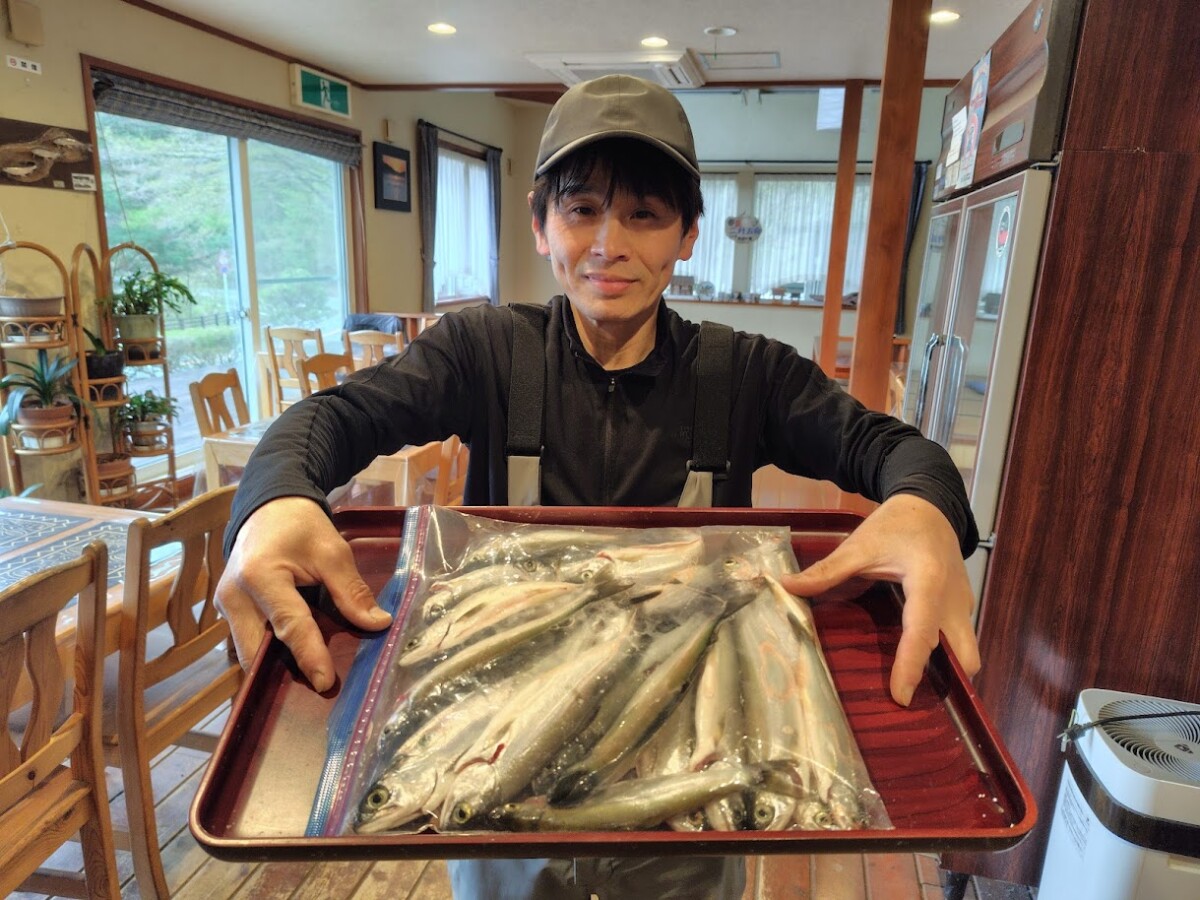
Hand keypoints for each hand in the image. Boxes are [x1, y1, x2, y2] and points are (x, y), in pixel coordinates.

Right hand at [214, 496, 391, 691]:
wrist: (269, 506)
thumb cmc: (301, 525)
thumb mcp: (333, 551)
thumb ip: (351, 591)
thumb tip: (378, 624)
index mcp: (261, 576)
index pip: (289, 626)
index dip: (309, 656)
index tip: (325, 682)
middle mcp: (234, 596)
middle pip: (255, 650)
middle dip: (281, 672)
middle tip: (316, 688)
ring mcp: (224, 605)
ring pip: (246, 650)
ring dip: (272, 666)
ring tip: (306, 677)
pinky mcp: (226, 609)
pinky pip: (246, 640)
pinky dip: (267, 652)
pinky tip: (291, 660)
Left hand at [778, 494, 979, 706]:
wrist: (930, 505)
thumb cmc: (895, 524)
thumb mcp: (858, 545)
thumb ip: (825, 571)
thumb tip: (784, 586)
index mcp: (928, 580)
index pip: (922, 630)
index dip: (911, 665)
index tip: (900, 696)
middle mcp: (954, 598)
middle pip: (963, 654)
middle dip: (944, 681)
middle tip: (909, 697)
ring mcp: (964, 604)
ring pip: (966, 651)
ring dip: (946, 671)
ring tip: (910, 687)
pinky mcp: (963, 607)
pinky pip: (960, 641)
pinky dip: (945, 656)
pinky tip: (916, 663)